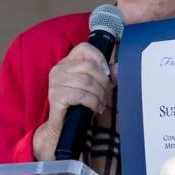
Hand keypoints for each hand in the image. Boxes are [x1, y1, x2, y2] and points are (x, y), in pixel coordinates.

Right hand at [33, 43, 114, 160]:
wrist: (63, 126)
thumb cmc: (78, 104)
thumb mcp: (95, 87)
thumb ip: (107, 76)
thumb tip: (119, 68)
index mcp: (66, 63)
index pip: (83, 48)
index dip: (99, 58)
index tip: (107, 73)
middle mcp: (58, 70)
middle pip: (89, 66)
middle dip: (103, 81)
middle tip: (105, 93)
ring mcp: (55, 83)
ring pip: (86, 81)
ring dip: (99, 94)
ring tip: (101, 102)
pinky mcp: (56, 97)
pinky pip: (81, 95)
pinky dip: (93, 102)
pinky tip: (95, 107)